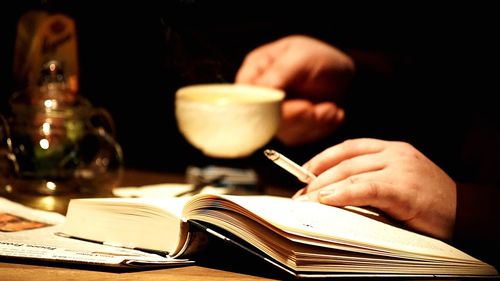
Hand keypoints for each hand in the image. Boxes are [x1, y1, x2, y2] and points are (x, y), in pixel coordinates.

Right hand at [235, 35, 354, 145]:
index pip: (245, 97)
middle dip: (296, 116)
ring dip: (312, 122)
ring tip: (330, 108)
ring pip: (283, 132)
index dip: (264, 105)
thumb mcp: (301, 57)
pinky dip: (319, 128)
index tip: (290, 104)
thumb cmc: (318, 58)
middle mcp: (258, 97)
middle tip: (316, 108)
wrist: (342, 75)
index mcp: (254, 73)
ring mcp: (272, 116)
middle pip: (263, 120)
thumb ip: (280, 72)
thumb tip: (263, 89)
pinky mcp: (288, 131)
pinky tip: (330, 113)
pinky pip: (299, 138)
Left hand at [294, 138, 456, 239]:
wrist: (467, 214)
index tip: (304, 173)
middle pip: (345, 161)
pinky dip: (342, 193)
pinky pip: (365, 188)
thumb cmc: (430, 203)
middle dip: (317, 177)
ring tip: (306, 201)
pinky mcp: (403, 188)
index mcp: (393, 149)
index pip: (349, 147)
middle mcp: (395, 153)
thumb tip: (332, 189)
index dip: (322, 158)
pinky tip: (326, 199)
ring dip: (323, 187)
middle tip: (300, 194)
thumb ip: (372, 178)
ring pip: (351, 172)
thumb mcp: (400, 181)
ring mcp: (400, 168)